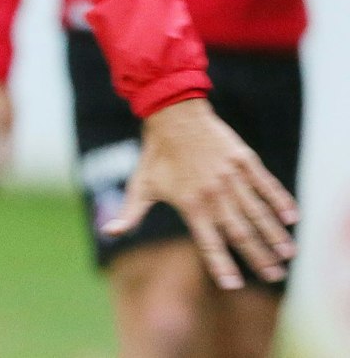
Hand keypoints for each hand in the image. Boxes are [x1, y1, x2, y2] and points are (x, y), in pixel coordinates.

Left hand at [111, 99, 299, 289]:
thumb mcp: (140, 185)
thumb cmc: (155, 154)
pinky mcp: (243, 160)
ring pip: (257, 212)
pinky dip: (279, 200)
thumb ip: (130, 213)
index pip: (208, 242)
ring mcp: (231, 176)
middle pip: (239, 232)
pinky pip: (265, 184)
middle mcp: (213, 194)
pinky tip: (291, 217)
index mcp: (190, 204)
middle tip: (275, 275)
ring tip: (288, 254)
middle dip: (258, 256)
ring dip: (273, 234)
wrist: (172, 114)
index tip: (233, 285)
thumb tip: (109, 233)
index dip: (220, 265)